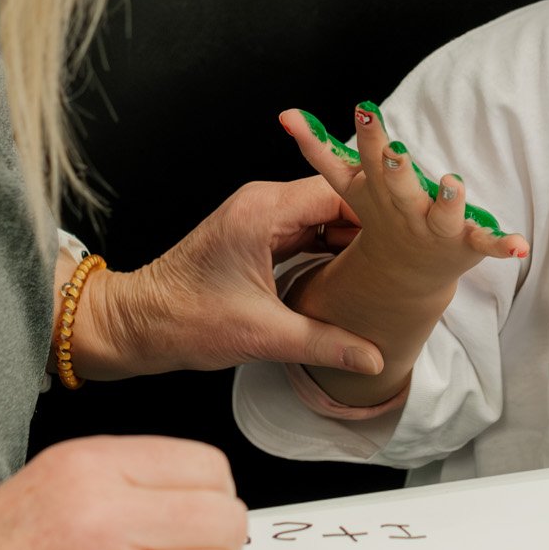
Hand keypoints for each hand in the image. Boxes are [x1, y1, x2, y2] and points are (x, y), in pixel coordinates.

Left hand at [72, 177, 383, 377]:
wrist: (135, 324)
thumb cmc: (182, 321)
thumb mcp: (260, 335)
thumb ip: (324, 343)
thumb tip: (373, 357)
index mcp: (263, 211)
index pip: (341, 192)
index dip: (382, 213)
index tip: (413, 238)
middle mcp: (263, 204)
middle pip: (339, 200)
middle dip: (374, 229)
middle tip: (411, 258)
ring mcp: (260, 218)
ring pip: (327, 217)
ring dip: (356, 241)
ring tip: (393, 268)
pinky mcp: (258, 236)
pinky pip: (310, 232)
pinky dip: (334, 250)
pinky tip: (358, 275)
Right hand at [281, 103, 525, 297]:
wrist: (405, 272)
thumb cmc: (380, 214)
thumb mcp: (349, 184)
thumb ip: (319, 149)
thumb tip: (286, 113)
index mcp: (379, 192)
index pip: (368, 161)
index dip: (368, 137)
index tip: (366, 111)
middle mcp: (406, 211)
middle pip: (401, 188)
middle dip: (397, 169)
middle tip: (395, 150)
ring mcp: (437, 230)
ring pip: (444, 215)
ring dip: (450, 202)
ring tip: (454, 184)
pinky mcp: (467, 244)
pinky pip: (487, 244)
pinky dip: (503, 245)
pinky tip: (520, 246)